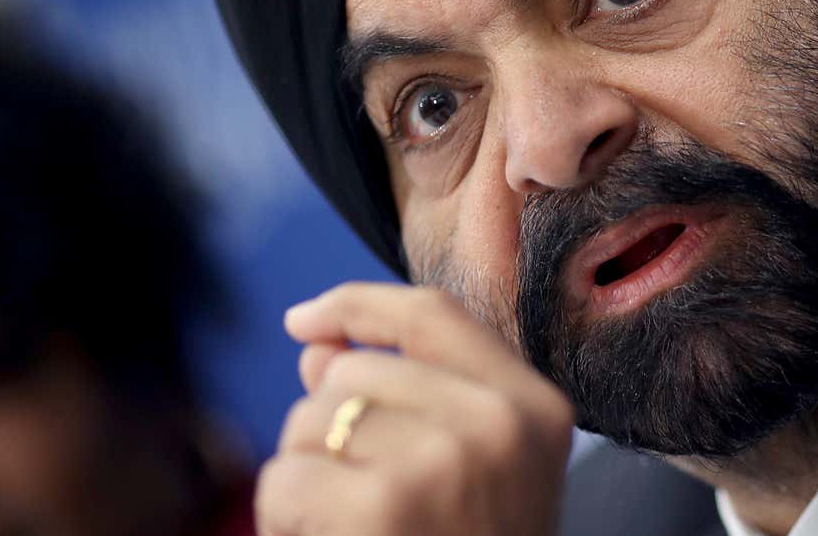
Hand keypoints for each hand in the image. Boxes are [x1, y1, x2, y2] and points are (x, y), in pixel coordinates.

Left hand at [257, 284, 576, 535]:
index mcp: (534, 406)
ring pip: (310, 420)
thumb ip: (406, 398)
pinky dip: (283, 520)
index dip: (357, 305)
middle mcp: (500, 422)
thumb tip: (317, 347)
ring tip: (350, 529)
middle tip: (356, 500)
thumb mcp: (475, 472)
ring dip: (302, 477)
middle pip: (355, 369)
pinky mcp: (385, 505)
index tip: (304, 322)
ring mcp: (445, 460)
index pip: (432, 312)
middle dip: (326, 428)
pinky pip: (284, 477)